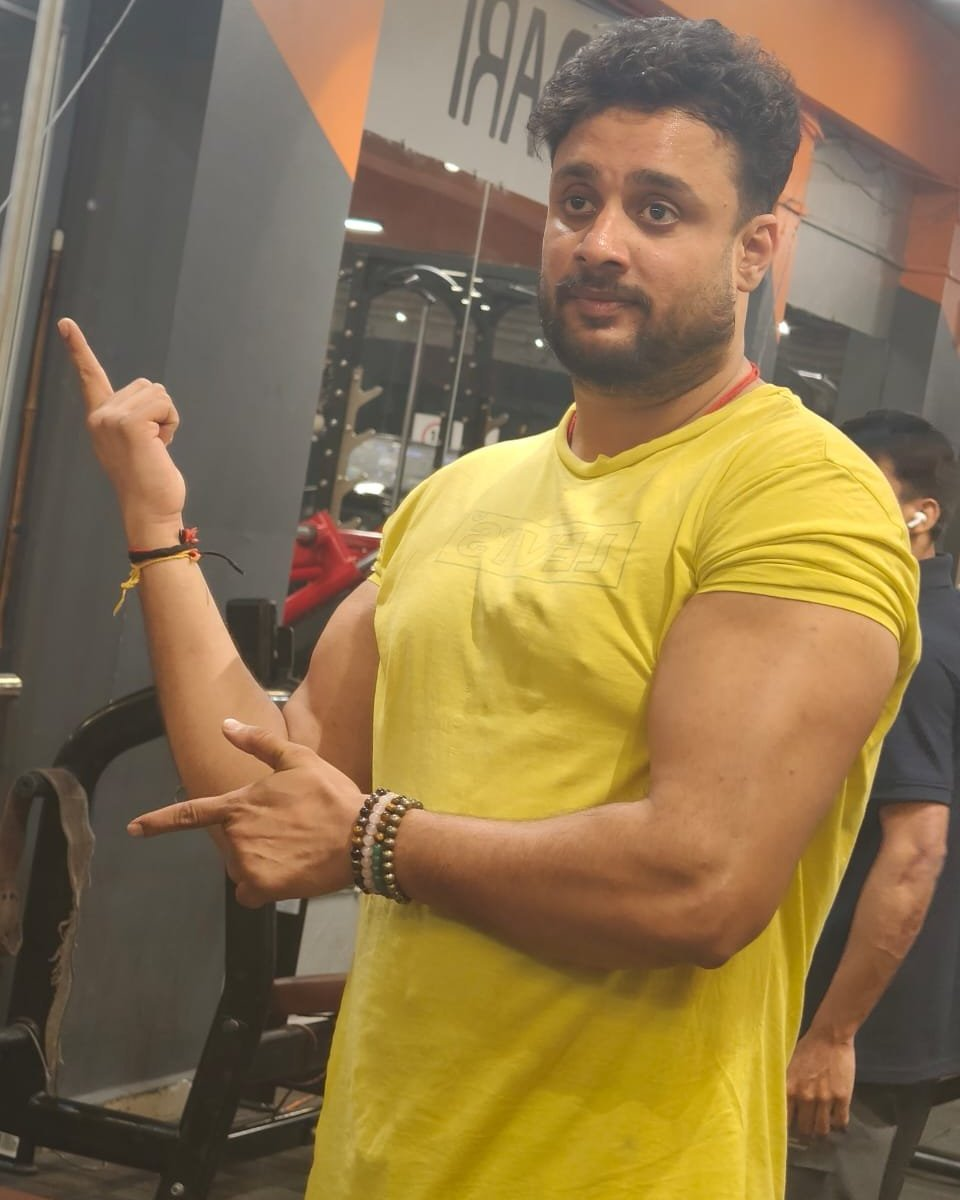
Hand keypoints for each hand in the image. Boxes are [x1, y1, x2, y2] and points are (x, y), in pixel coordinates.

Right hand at [58, 318, 185, 542]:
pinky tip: (160, 445)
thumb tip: (152, 408)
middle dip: (160, 411)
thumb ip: (134, 421)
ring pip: (158, 392)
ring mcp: (111, 418)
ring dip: (167, 417)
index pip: (90, 377)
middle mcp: (100, 415)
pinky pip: (165, 403)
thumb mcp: (136, 444)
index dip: (79, 349)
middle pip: (146, 385)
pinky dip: (171, 422)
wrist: (151, 510)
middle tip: (152, 444)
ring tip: (156, 446)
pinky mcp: (129, 423)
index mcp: (99, 419)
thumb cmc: (150, 481)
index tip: (65, 323)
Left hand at [127, 719, 363, 906]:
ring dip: (261, 863)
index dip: (158, 822)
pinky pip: (251, 893)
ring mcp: (246, 863)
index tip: (133, 829)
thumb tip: (224, 724)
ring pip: (242, 868)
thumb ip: (258, 744)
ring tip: (296, 850)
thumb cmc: (330, 795)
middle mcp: (235, 836)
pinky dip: (266, 886)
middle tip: (289, 831)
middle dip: (253, 840)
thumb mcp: (299, 759)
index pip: (190, 814)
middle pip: (231, 845)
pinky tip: (291, 872)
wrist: (360, 836)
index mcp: (239, 804)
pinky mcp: (261, 888)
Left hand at [787, 1028, 855, 1139]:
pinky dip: (838, 1126)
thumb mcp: (788, 1065)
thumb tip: (776, 1101)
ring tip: (820, 1130)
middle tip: (806, 1132)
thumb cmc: (806, 1048)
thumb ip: (785, 1084)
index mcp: (789, 1088)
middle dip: (805, 1133)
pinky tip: (836, 1123)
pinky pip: (840, 1122)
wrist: (829, 1036)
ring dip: (821, 1132)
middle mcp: (805, 1097)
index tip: (787, 1132)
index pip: (784, 1119)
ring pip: (822, 1129)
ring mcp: (825, 1099)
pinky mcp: (843, 1097)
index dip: (786, 1129)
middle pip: (804, 1129)